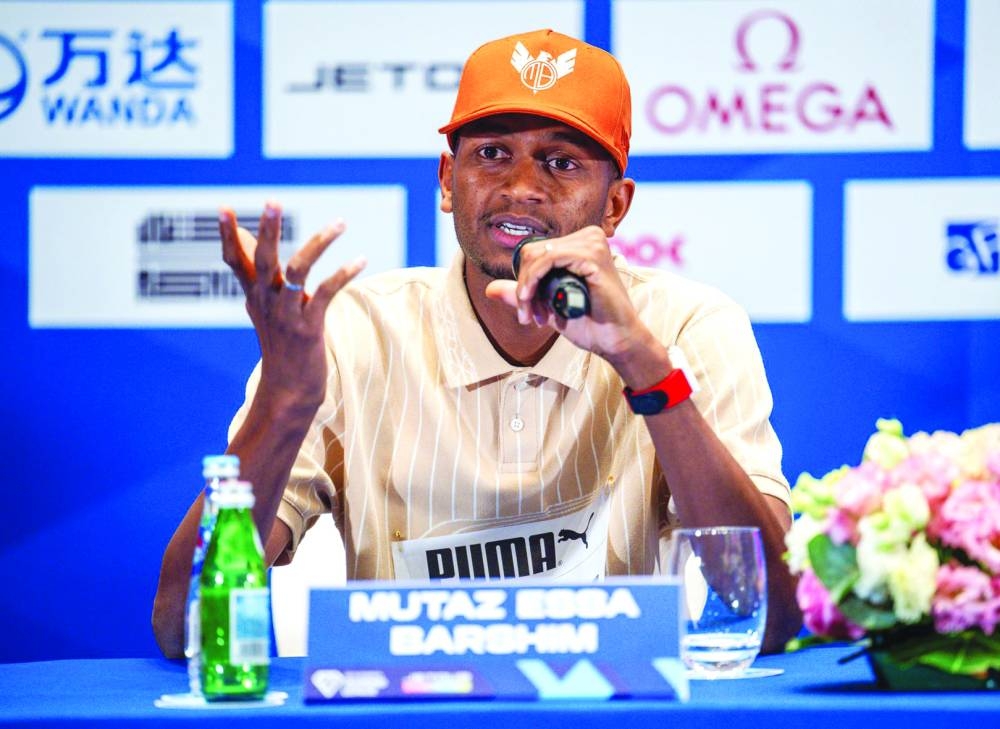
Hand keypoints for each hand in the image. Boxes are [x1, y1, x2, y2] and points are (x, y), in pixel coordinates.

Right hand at [220, 201, 365, 410]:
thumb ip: (256, 272)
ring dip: (319, 244)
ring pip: (298, 271)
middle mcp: (267, 302)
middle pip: (263, 260)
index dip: (228, 235)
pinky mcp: (309, 328)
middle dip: (268, 231)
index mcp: (255, 295)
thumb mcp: (263, 307)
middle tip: (273, 201)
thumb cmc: (280, 345)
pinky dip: (343, 274)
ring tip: (340, 223)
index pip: (235, 261)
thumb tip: (247, 236)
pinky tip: (360, 260)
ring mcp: (287, 315)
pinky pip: (326, 294)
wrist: (288, 391)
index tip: (224, 207)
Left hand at [484, 225, 647, 361]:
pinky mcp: (593, 257)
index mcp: (579, 242)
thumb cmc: (588, 321)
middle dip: (523, 286)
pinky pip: (549, 259)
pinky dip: (534, 280)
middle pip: (533, 252)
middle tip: (529, 315)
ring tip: (532, 315)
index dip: (524, 280)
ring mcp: (592, 244)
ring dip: (527, 288)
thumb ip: (523, 294)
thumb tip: (489, 289)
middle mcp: (588, 237)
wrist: (614, 340)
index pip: (535, 250)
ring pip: (538, 256)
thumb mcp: (548, 305)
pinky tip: (531, 301)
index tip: (528, 309)